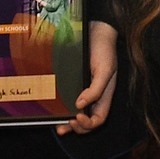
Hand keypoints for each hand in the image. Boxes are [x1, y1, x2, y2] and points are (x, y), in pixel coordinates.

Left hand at [58, 20, 118, 134]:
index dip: (88, 124)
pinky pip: (67, 100)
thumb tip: (80, 105)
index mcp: (104, 95)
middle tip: (64, 125)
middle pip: (87, 120)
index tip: (78, 117)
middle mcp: (93, 96)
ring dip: (67, 123)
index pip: (98, 118)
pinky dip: (62, 109)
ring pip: (76, 114)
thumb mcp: (105, 69)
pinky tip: (54, 110)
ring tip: (57, 125)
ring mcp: (83, 90)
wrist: (96, 31)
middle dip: (76, 127)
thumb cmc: (104, 49)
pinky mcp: (73, 83)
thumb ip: (96, 89)